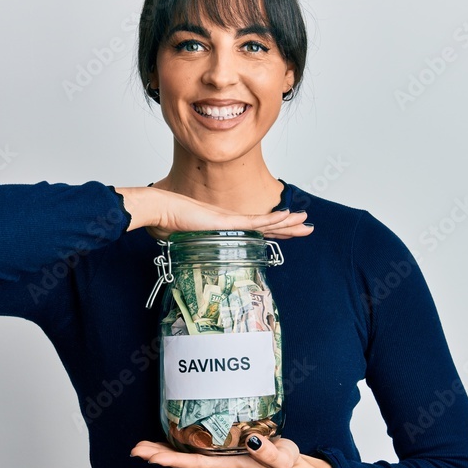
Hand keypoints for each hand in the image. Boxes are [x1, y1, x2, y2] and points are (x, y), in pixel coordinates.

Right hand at [115, 186, 312, 240]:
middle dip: (289, 227)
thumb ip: (192, 246)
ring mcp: (231, 220)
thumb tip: (188, 257)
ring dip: (288, 222)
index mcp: (224, 227)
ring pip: (266, 222)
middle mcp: (232, 221)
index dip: (273, 231)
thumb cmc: (167, 224)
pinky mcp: (227, 221)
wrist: (160, 210)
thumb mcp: (185, 241)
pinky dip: (273, 220)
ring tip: (306, 222)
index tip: (288, 232)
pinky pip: (255, 222)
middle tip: (307, 227)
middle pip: (266, 225)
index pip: (254, 230)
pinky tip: (287, 218)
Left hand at [130, 435, 333, 467]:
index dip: (173, 461)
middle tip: (136, 450)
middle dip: (158, 455)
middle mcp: (218, 464)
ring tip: (141, 446)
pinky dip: (177, 444)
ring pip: (185, 455)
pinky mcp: (222, 450)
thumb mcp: (282, 459)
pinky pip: (194, 448)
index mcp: (228, 466)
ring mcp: (218, 458)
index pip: (195, 464)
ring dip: (162, 451)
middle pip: (182, 461)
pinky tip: (166, 439)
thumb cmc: (286, 464)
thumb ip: (268, 452)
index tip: (152, 458)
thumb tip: (251, 441)